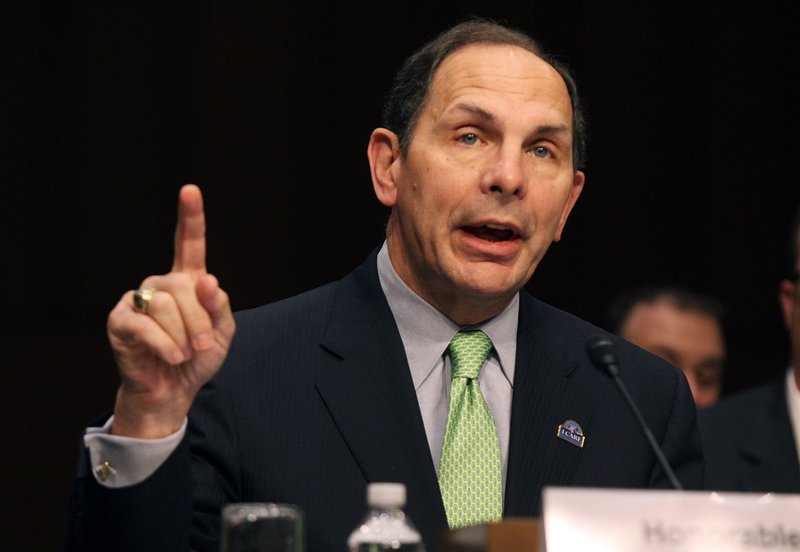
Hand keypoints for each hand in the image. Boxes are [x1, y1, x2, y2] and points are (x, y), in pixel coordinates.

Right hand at [108, 184, 235, 437]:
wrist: (172, 390)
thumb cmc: (196, 357)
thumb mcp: (221, 333)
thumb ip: (219, 306)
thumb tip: (208, 281)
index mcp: (187, 280)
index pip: (189, 243)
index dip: (191, 216)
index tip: (190, 189)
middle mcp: (161, 283)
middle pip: (185, 285)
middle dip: (200, 319)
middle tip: (203, 345)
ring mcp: (138, 299)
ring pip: (167, 304)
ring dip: (185, 334)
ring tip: (186, 353)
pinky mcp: (121, 319)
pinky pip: (147, 324)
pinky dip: (166, 344)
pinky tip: (173, 356)